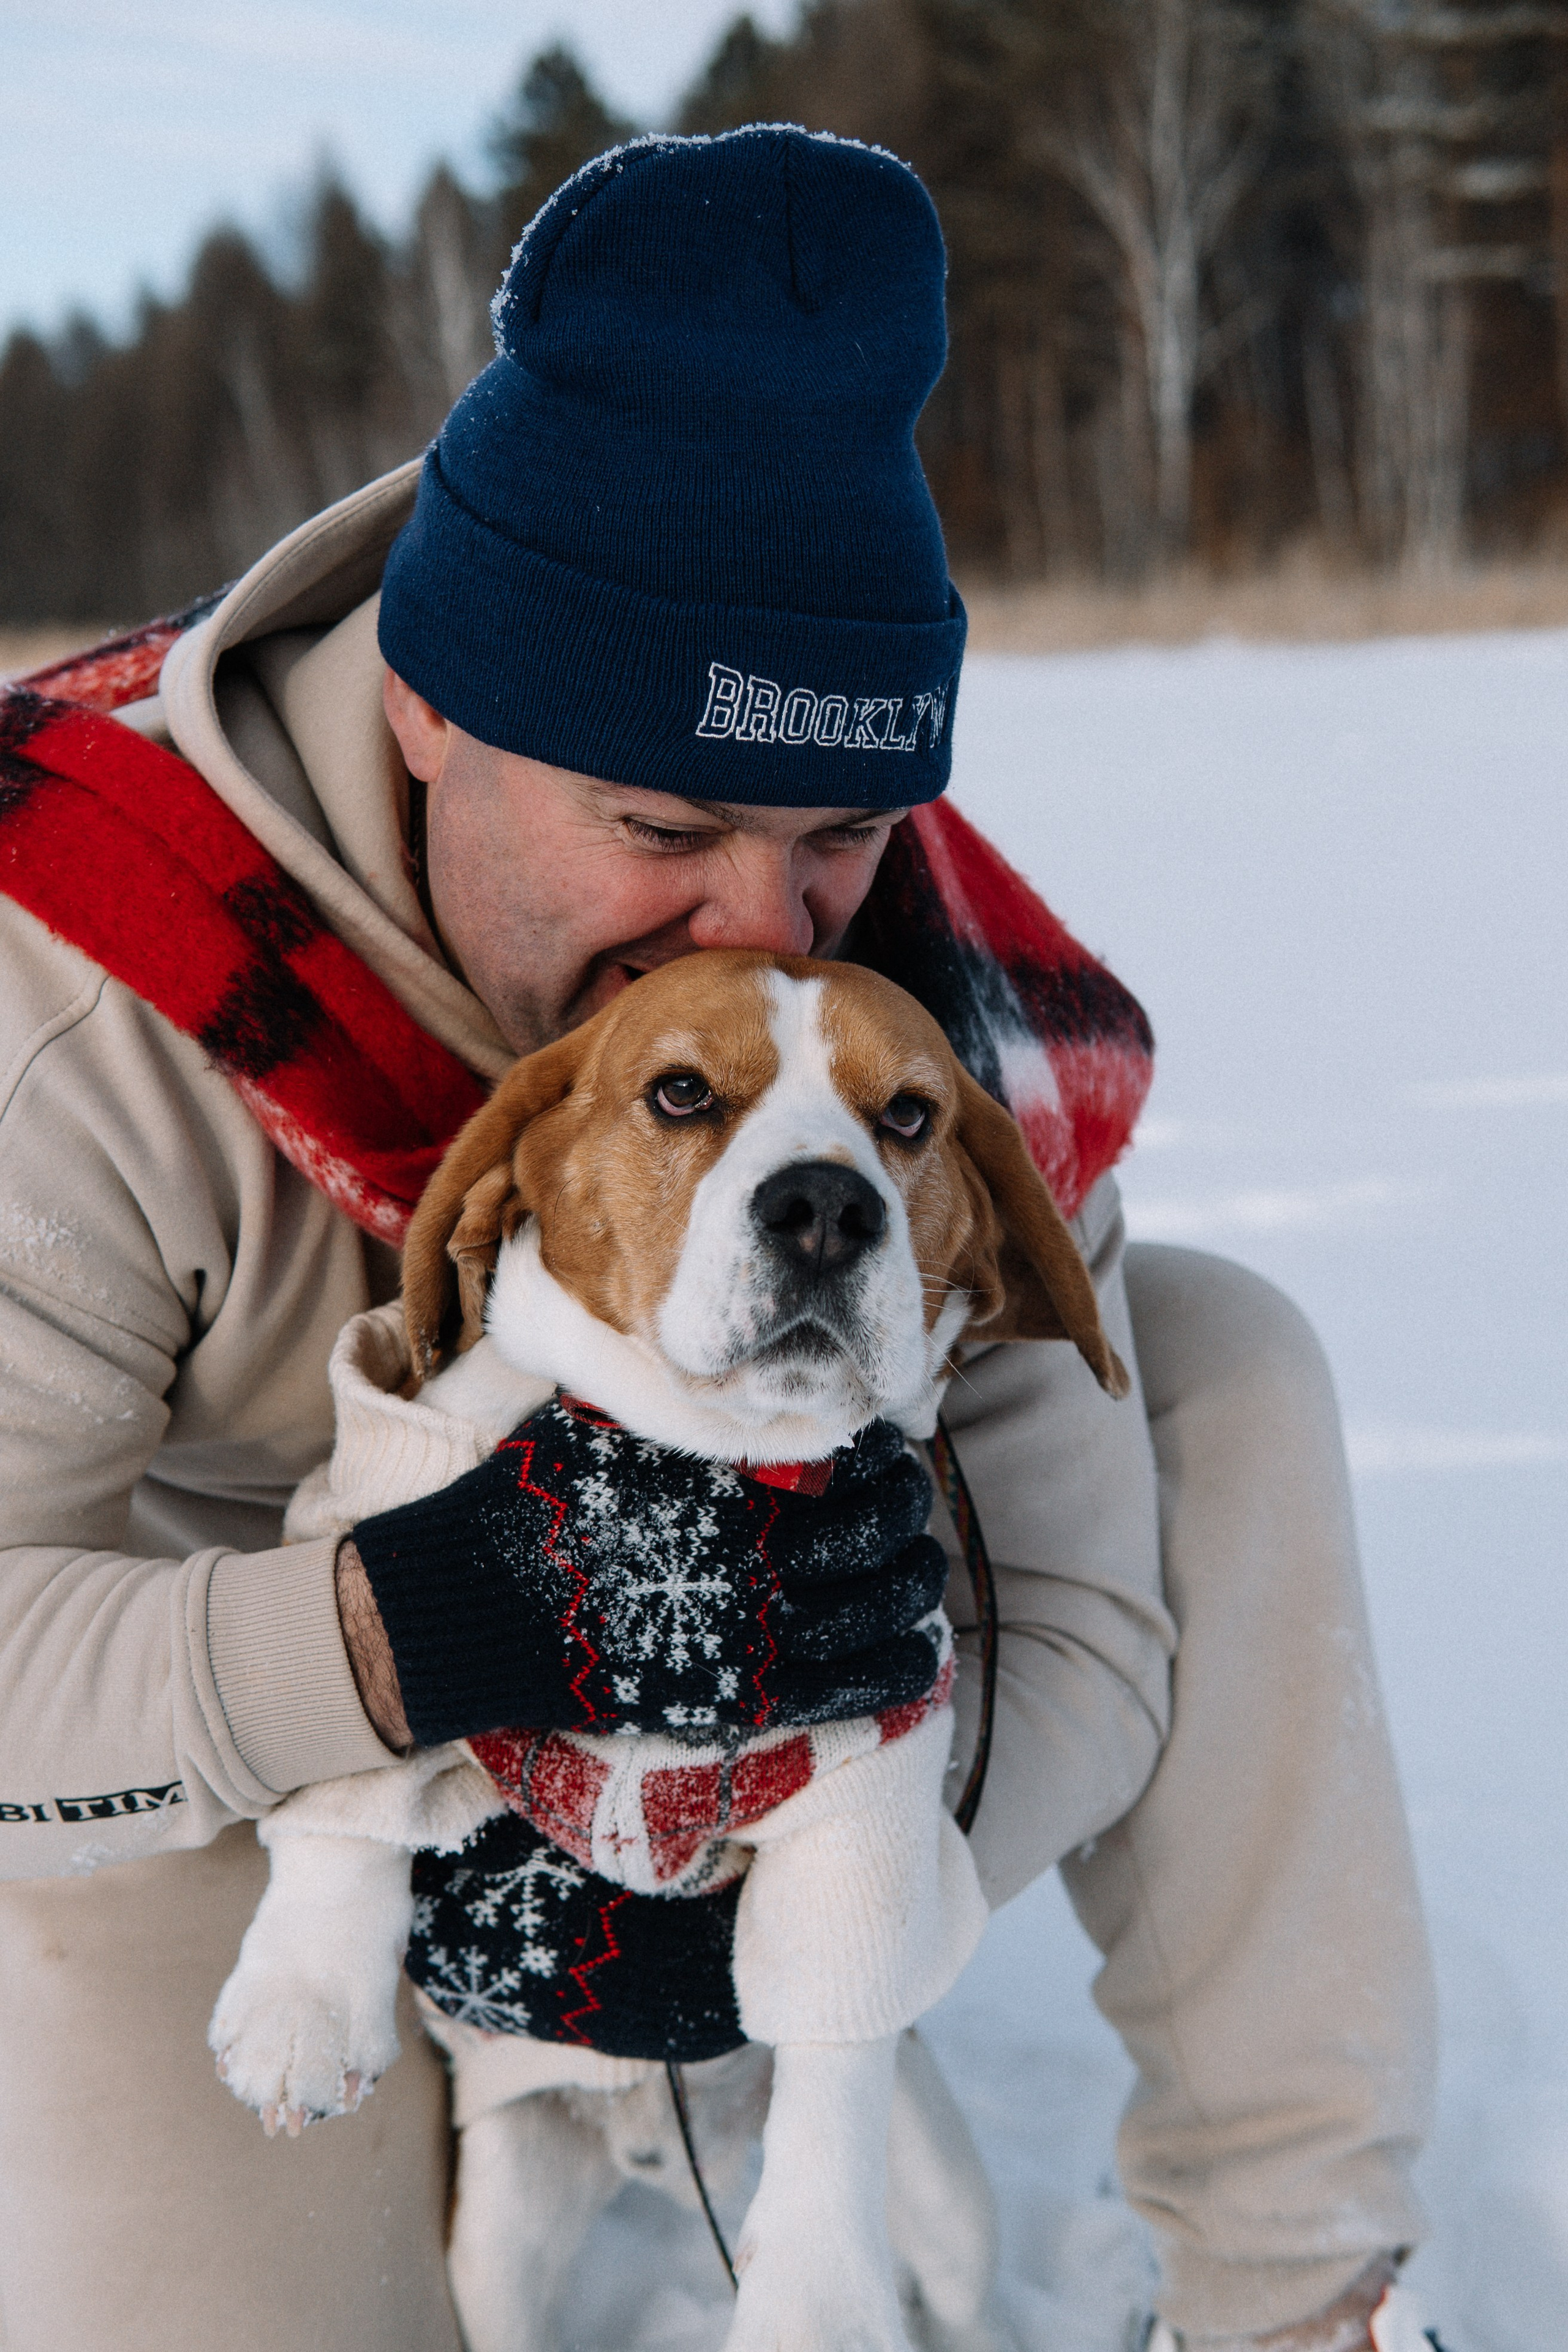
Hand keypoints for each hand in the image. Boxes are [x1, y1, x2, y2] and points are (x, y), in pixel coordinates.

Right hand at [349, 1398, 947, 1747]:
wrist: (479, 1600)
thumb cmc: (538, 1500)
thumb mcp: (611, 1424)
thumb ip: (681, 1412)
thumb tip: (729, 1388)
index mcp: (735, 1471)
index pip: (853, 1453)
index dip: (883, 1455)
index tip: (885, 1454)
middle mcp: (759, 1540)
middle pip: (881, 1523)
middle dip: (907, 1513)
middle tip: (909, 1508)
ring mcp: (756, 1622)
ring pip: (883, 1603)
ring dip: (915, 1585)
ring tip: (921, 1575)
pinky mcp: (745, 1692)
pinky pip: (854, 1681)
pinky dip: (900, 1666)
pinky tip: (917, 1656)